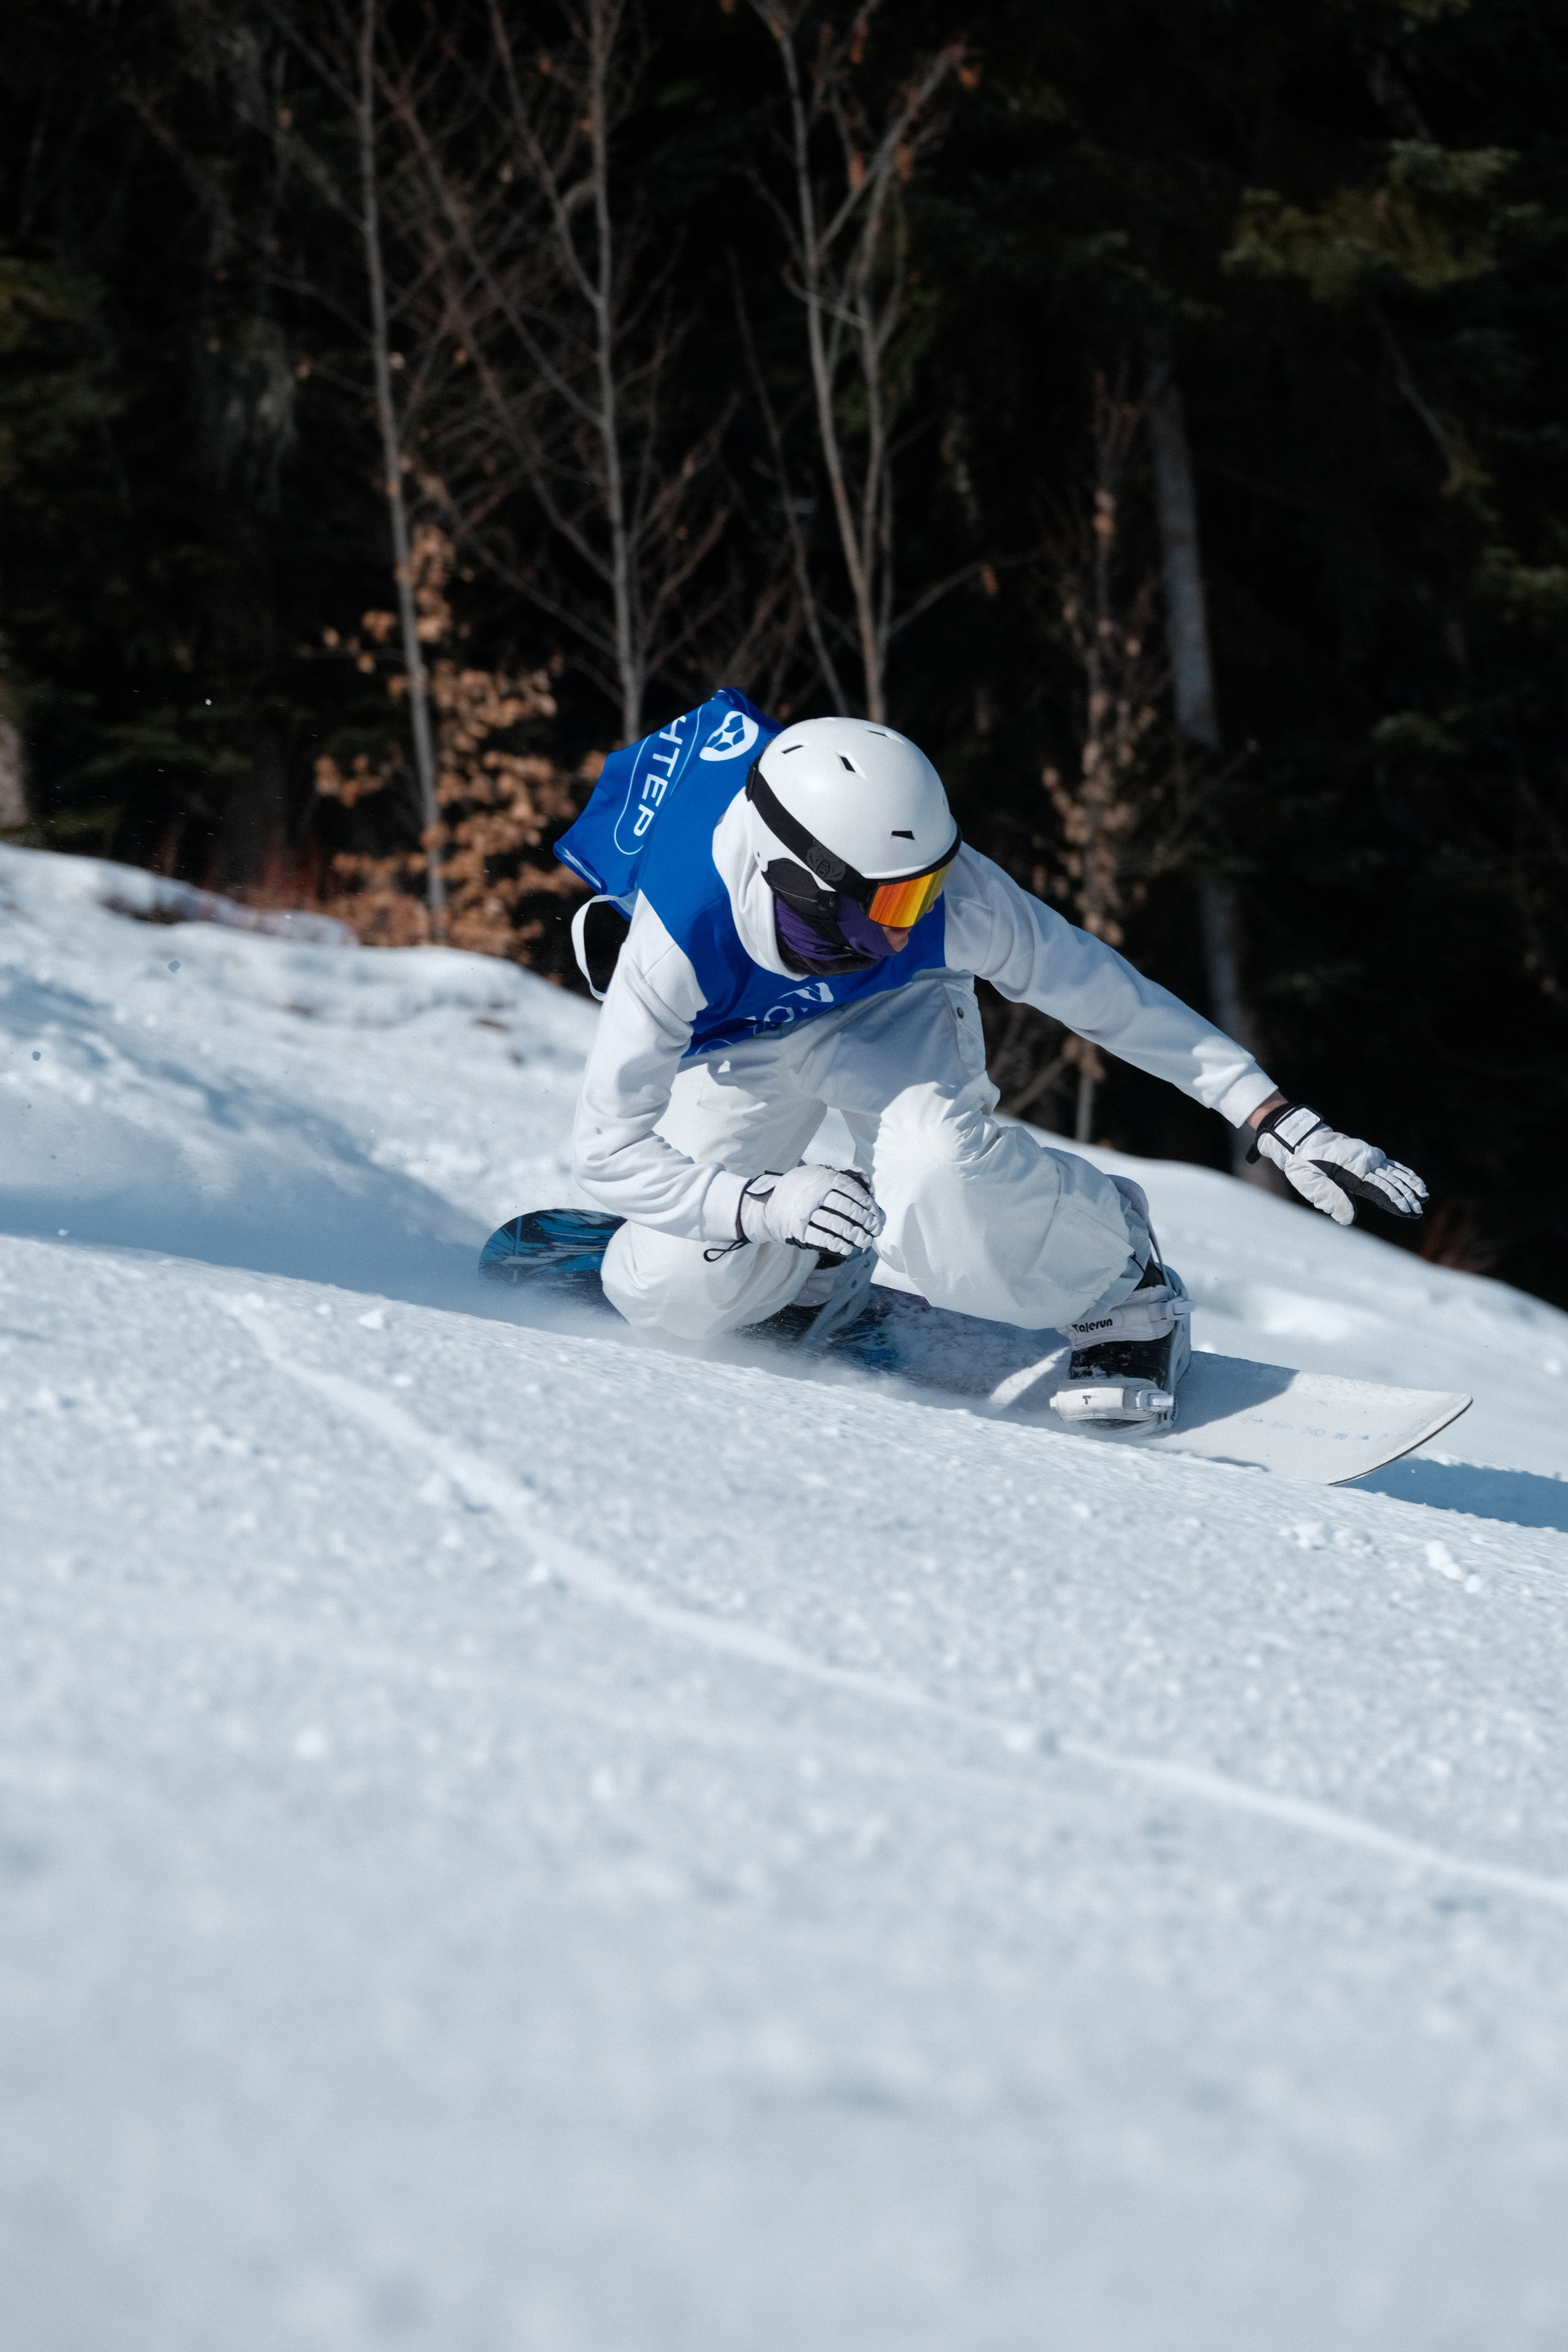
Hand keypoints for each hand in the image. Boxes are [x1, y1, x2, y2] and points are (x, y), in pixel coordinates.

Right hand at [739, 1164, 884, 1257]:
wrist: (767, 1204)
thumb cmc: (799, 1189)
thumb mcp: (816, 1173)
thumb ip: (840, 1175)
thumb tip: (867, 1183)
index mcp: (821, 1178)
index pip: (851, 1190)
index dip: (866, 1203)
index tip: (876, 1213)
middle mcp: (813, 1194)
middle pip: (846, 1208)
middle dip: (865, 1220)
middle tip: (876, 1229)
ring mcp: (805, 1213)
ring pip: (836, 1224)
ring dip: (855, 1234)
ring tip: (865, 1240)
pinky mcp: (797, 1230)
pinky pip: (822, 1238)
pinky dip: (837, 1244)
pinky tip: (847, 1248)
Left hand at [1251, 1103, 1426, 1226]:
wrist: (1300, 1139)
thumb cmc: (1303, 1165)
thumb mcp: (1310, 1184)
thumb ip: (1331, 1199)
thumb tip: (1349, 1219)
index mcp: (1352, 1171)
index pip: (1379, 1189)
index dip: (1395, 1201)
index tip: (1409, 1211)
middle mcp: (1364, 1162)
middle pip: (1390, 1182)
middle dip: (1406, 1197)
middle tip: (1418, 1211)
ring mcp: (1367, 1156)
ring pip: (1394, 1172)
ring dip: (1409, 1184)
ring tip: (1423, 1195)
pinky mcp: (1366, 1154)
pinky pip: (1389, 1164)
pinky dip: (1403, 1172)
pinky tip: (1413, 1179)